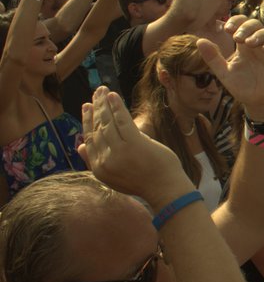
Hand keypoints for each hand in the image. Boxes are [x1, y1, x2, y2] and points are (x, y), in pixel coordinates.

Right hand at [78, 87, 190, 206]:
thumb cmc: (143, 182)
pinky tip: (113, 96)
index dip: (86, 122)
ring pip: (108, 123)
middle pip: (97, 129)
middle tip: (96, 93)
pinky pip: (122, 121)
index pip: (89, 140)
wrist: (166, 190)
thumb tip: (79, 146)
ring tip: (102, 90)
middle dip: (96, 109)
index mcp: (99, 169)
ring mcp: (119, 152)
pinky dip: (117, 107)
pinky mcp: (134, 144)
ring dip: (104, 104)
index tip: (86, 107)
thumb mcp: (114, 177)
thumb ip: (96, 161)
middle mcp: (105, 160)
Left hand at [199, 16, 263, 122]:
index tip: (227, 29)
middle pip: (255, 24)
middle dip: (246, 27)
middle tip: (237, 38)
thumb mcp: (225, 73)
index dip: (235, 21)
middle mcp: (257, 46)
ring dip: (259, 34)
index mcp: (243, 46)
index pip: (241, 24)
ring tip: (250, 43)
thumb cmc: (244, 88)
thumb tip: (199, 41)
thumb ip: (213, 58)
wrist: (261, 104)